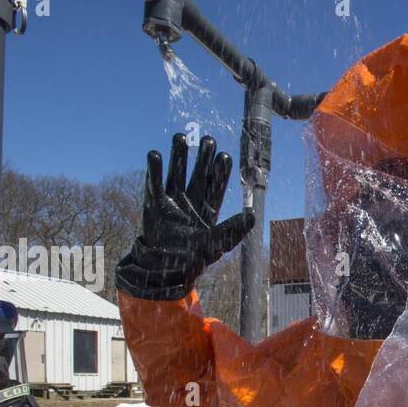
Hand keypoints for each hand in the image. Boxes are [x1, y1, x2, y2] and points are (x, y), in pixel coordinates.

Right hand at [115, 133, 254, 300]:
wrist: (166, 269)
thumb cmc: (194, 258)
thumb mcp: (217, 243)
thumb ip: (233, 229)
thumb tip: (252, 216)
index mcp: (208, 209)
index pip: (216, 186)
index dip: (220, 171)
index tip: (225, 155)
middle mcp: (191, 201)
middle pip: (198, 175)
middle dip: (203, 158)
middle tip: (208, 139)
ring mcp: (173, 201)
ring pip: (177, 173)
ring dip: (179, 157)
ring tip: (180, 137)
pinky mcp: (155, 205)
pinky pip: (155, 184)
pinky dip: (155, 170)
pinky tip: (155, 155)